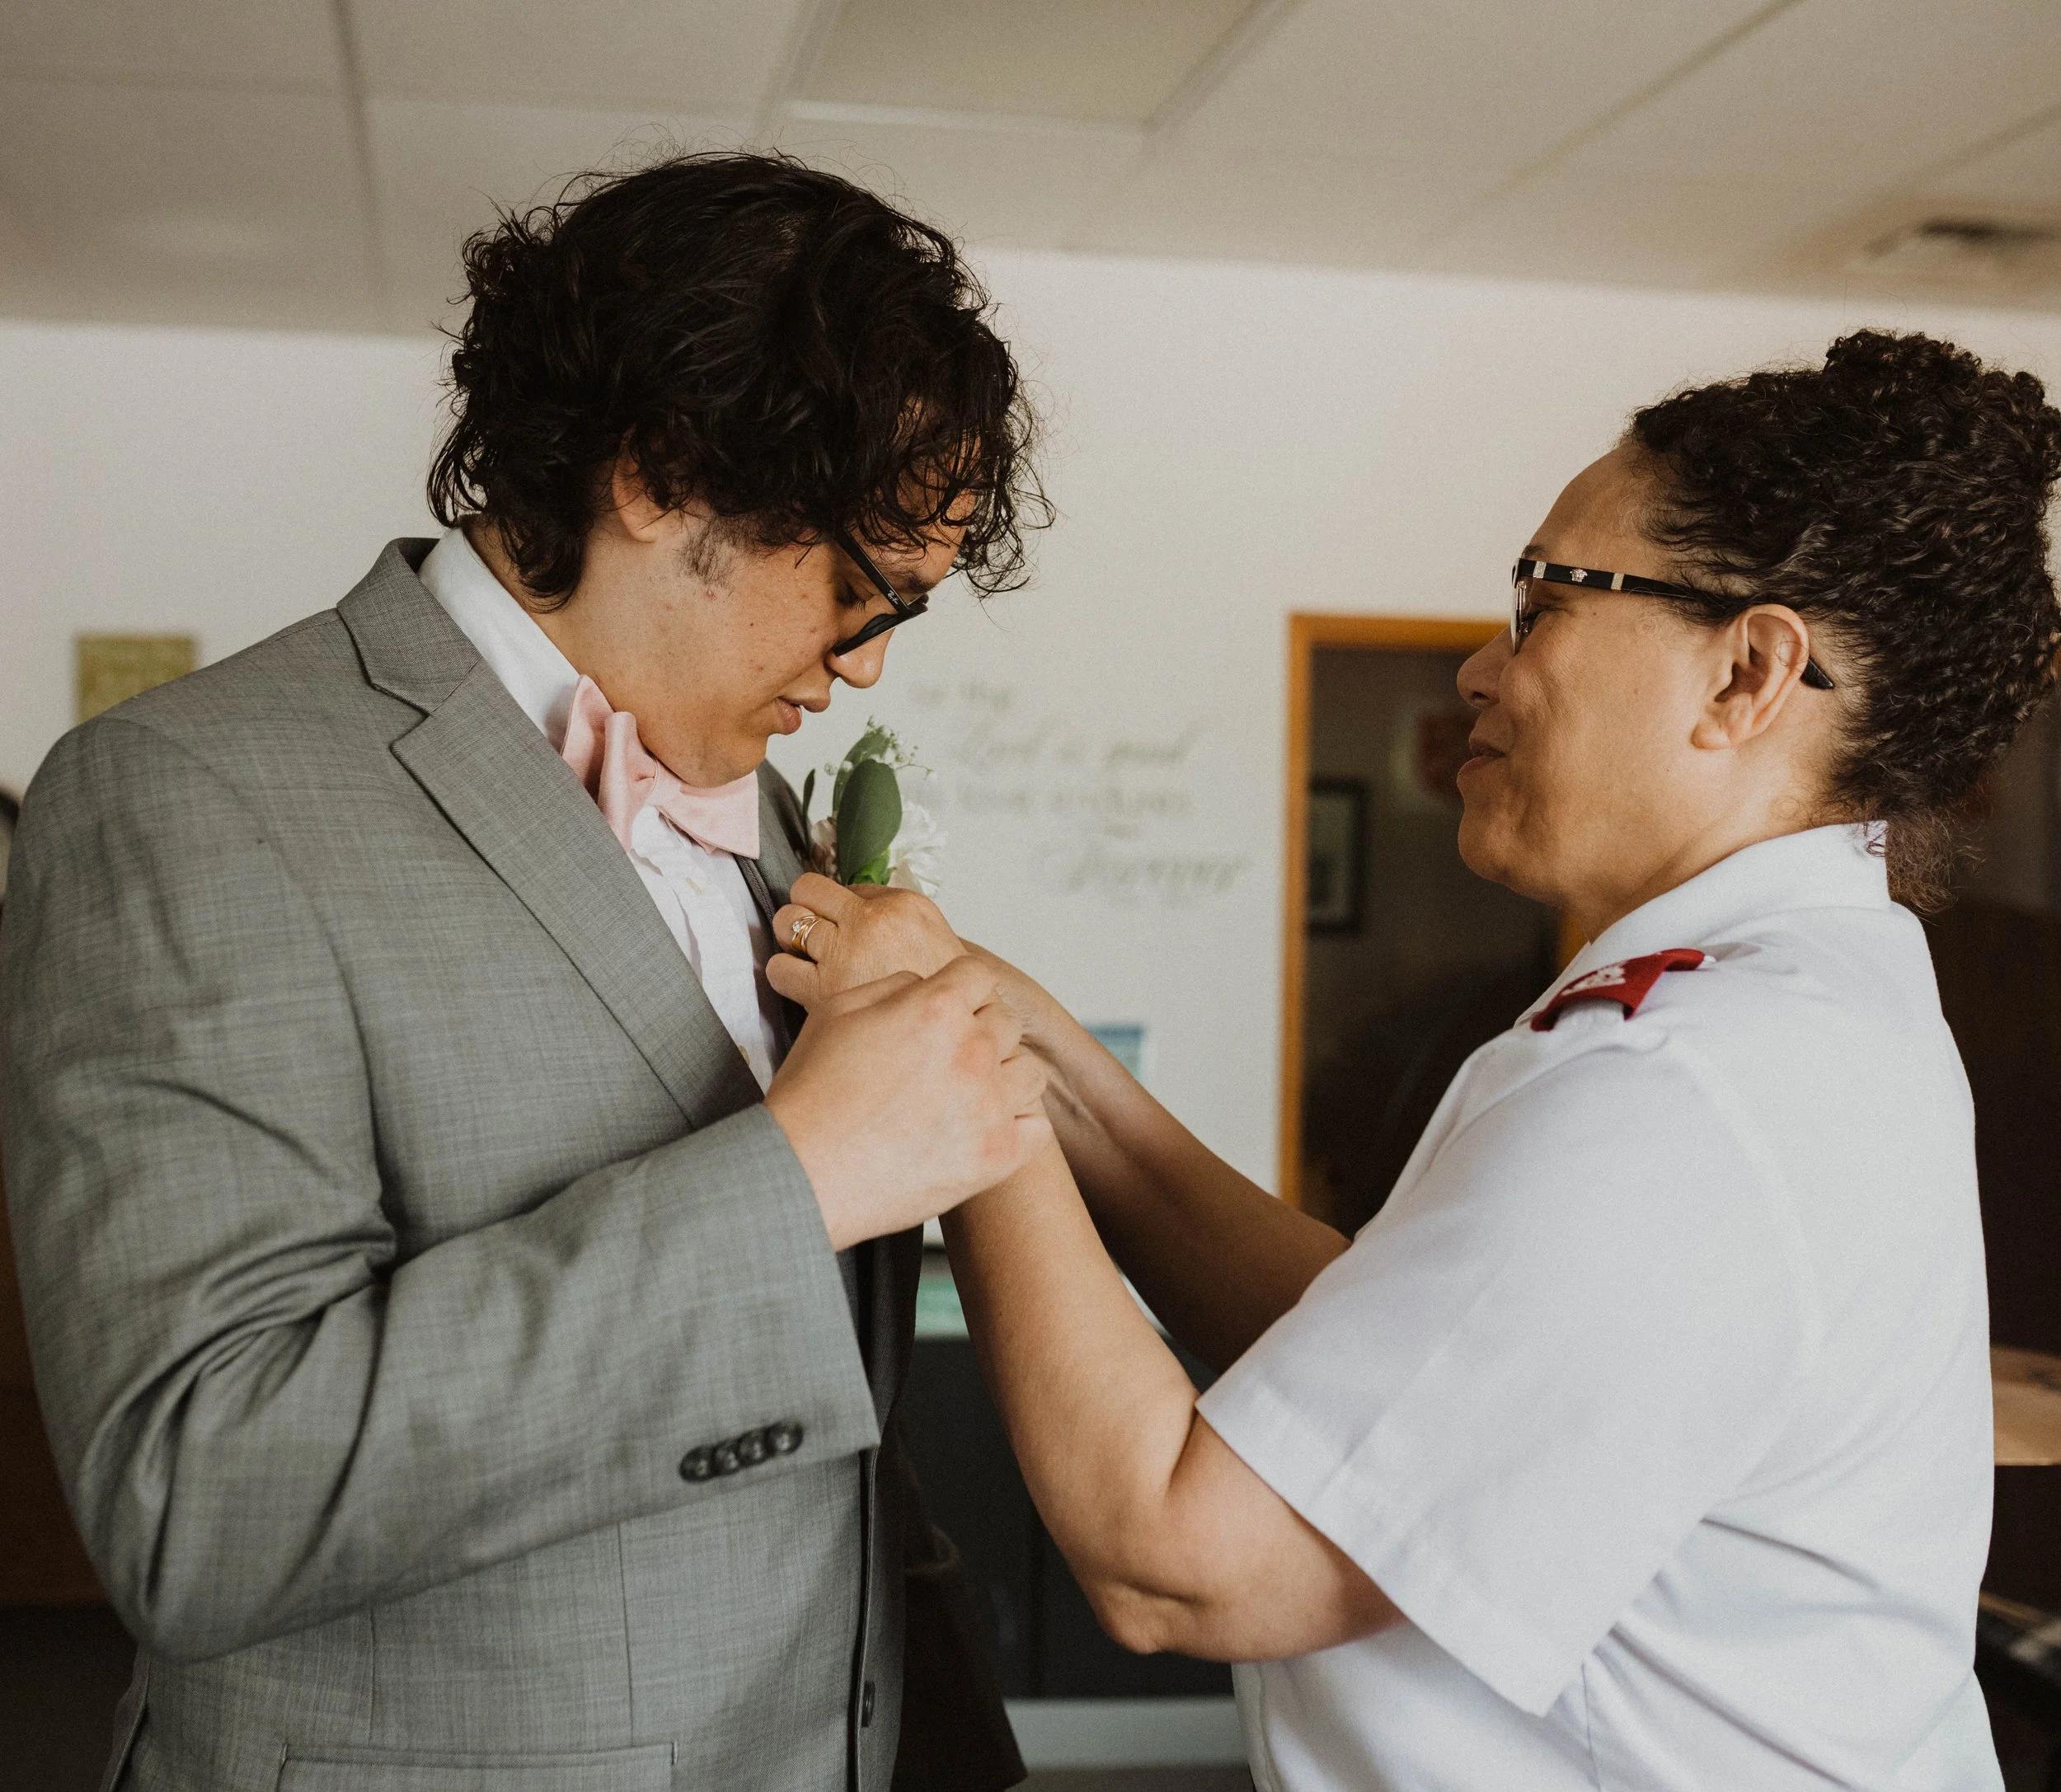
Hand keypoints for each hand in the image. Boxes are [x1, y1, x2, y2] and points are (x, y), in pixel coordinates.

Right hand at [763, 956, 1052, 1248]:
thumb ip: (894, 986)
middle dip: (979, 1032)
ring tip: (968, 1093)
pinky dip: (1015, 1125)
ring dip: (1003, 1076)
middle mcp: (972, 1049)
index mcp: (936, 1007)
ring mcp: (990, 1104)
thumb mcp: (836, 1012)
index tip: (952, 1009)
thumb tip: (926, 985)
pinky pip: (1036, 1128)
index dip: (961, 991)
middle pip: (1006, 1022)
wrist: (802, 1173)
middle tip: (947, 1058)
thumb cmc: (811, 1097)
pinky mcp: (997, 1155)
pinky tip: (983, 1127)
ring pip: (1029, 1072)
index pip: (979, 976)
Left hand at [769, 873, 965, 1004]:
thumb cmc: (942, 994)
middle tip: (815, 929)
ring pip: (787, 921)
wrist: (952, 1035)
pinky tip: (801, 982)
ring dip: (791, 936)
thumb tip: (862, 908)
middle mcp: (872, 922)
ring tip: (805, 954)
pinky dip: (785, 974)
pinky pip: (780, 969)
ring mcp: (845, 953)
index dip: (843, 907)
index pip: (851, 887)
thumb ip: (901, 919)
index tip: (846, 923)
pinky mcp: (822, 989)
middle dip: (806, 907)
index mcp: (904, 906)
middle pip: (809, 890)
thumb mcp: (941, 939)